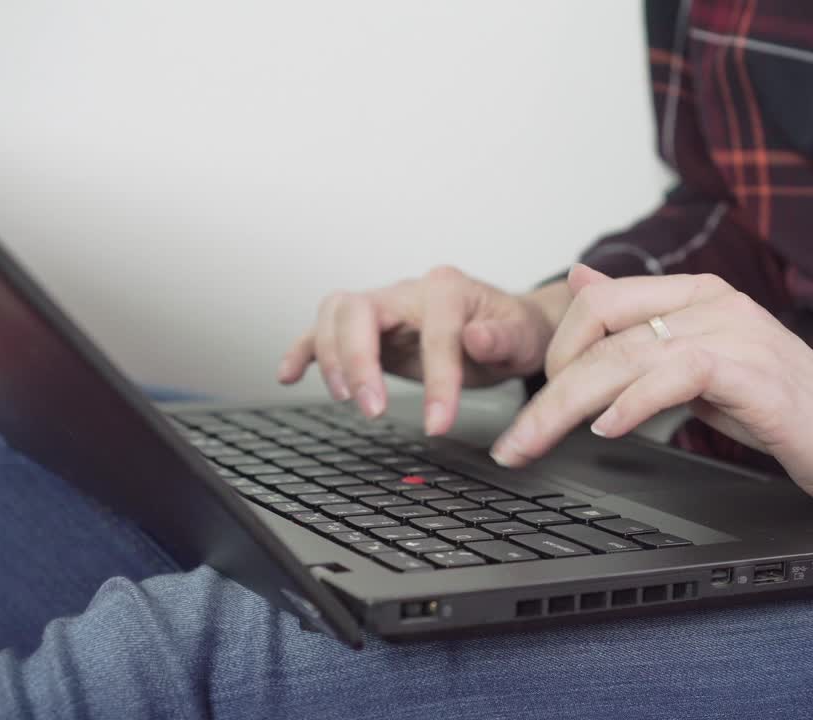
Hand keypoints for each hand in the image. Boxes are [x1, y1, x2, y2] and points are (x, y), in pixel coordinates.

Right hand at [278, 266, 570, 434]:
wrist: (509, 327)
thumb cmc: (514, 331)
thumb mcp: (524, 337)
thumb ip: (502, 338)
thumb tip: (477, 337)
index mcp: (448, 289)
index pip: (434, 331)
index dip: (436, 380)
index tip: (439, 424)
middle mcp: (408, 291)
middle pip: (359, 310)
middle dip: (359, 360)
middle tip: (372, 409)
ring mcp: (384, 307)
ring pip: (335, 315)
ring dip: (332, 358)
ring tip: (346, 399)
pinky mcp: (369, 329)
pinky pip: (323, 331)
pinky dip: (303, 351)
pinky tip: (288, 374)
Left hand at [489, 265, 812, 510]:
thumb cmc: (788, 409)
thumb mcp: (703, 365)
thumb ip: (646, 329)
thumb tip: (584, 280)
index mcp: (698, 296)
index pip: (598, 301)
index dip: (555, 351)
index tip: (532, 403)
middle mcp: (712, 303)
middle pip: (599, 327)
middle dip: (544, 387)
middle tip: (513, 440)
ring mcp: (734, 332)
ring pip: (623, 353)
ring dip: (566, 404)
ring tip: (536, 443)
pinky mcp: (753, 371)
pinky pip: (674, 373)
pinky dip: (632, 403)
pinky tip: (608, 430)